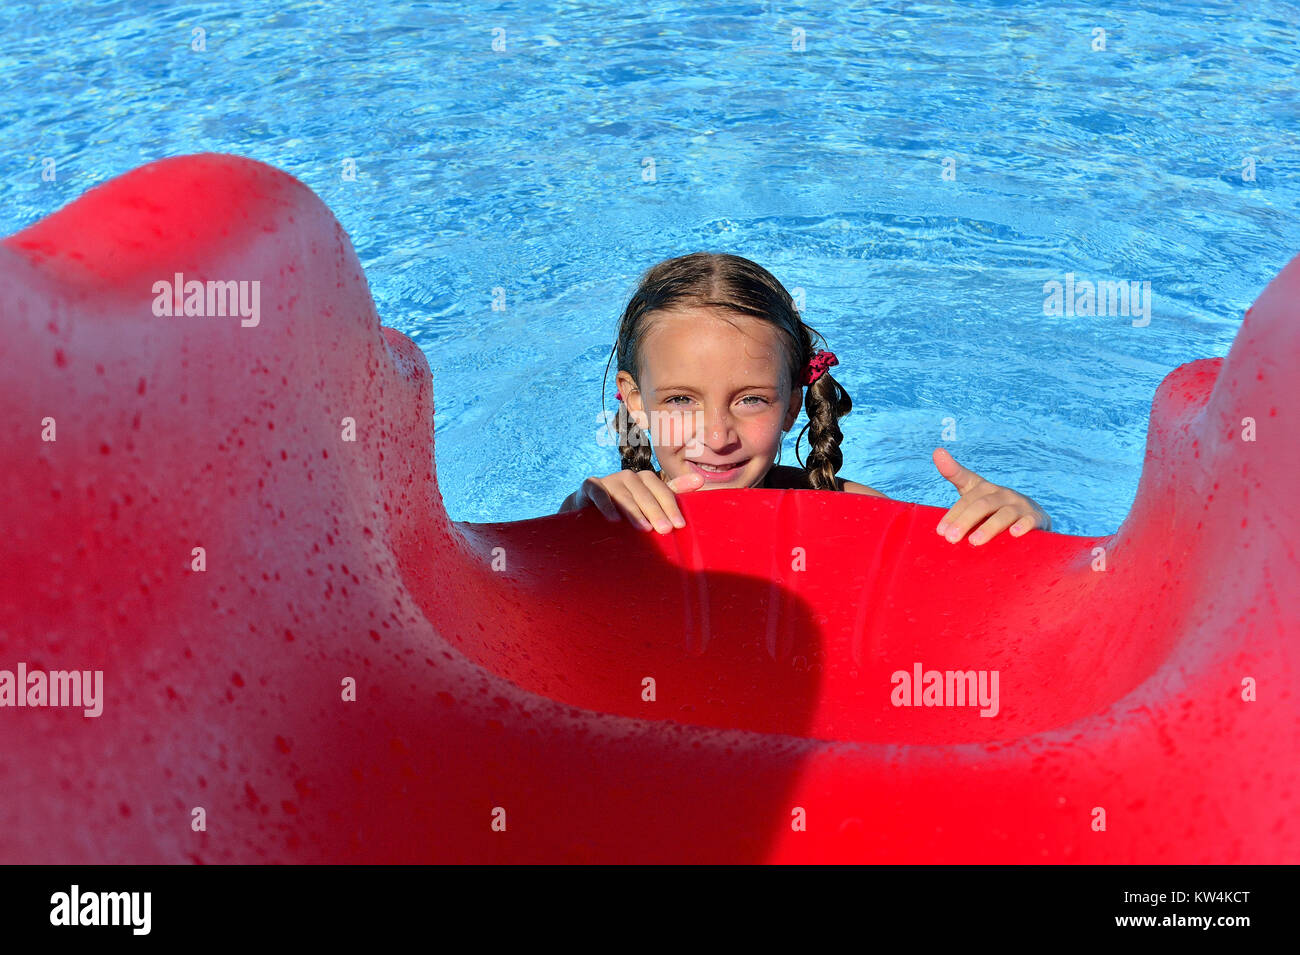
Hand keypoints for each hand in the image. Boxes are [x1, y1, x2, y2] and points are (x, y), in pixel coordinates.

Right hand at [570, 468, 704, 533]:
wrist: (587, 510)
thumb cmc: (624, 509)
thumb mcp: (649, 501)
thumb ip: (673, 492)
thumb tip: (700, 479)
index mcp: (644, 480)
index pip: (661, 489)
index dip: (670, 506)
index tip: (679, 525)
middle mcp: (628, 477)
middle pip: (644, 491)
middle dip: (656, 511)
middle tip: (665, 530)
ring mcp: (608, 480)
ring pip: (624, 492)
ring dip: (634, 510)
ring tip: (644, 529)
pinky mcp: (589, 486)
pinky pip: (598, 493)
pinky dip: (606, 505)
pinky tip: (614, 519)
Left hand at [932, 448, 1051, 544]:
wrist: (1032, 516)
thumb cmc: (994, 507)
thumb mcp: (974, 494)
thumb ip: (955, 475)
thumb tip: (937, 451)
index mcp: (984, 489)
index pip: (965, 495)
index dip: (952, 512)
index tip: (940, 529)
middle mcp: (1001, 493)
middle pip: (981, 505)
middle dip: (964, 521)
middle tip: (951, 538)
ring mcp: (1020, 504)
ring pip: (1003, 514)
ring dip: (988, 527)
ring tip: (975, 542)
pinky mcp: (1035, 517)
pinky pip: (1029, 520)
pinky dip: (1023, 526)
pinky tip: (1014, 534)